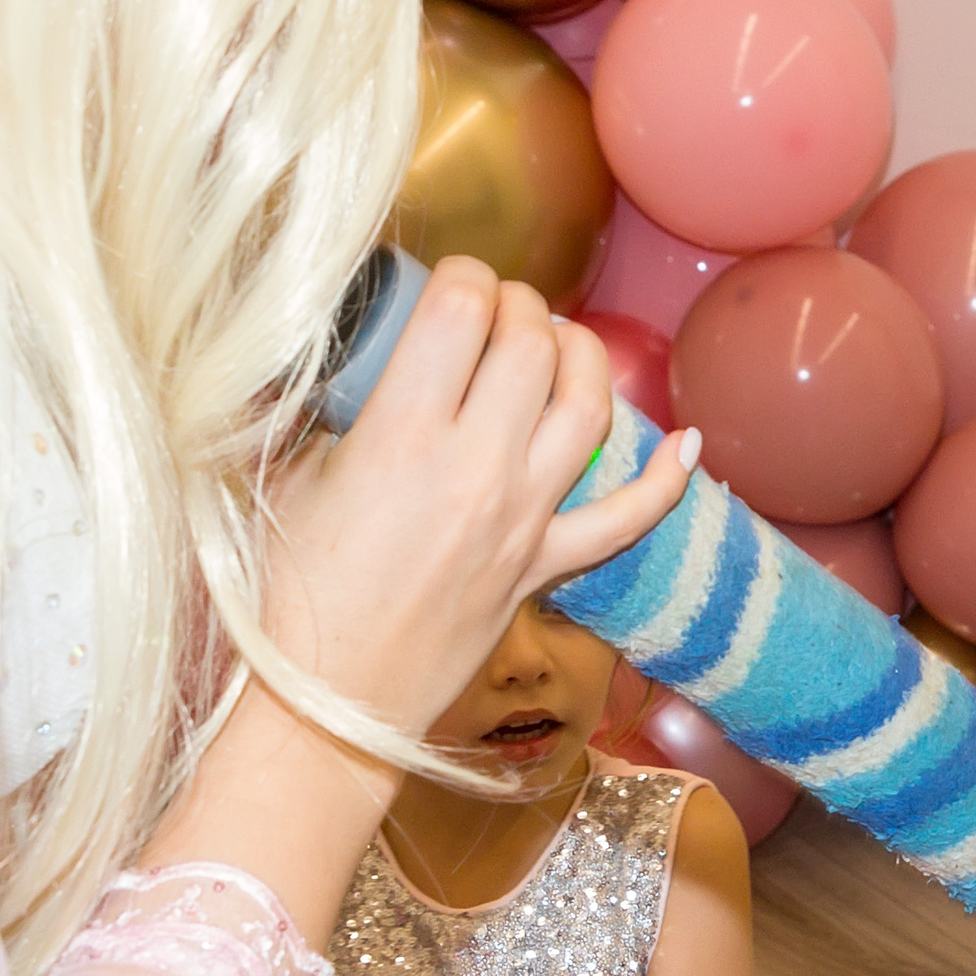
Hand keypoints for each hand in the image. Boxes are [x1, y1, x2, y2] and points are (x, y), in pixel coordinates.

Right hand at [261, 256, 694, 736]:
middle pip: (532, 347)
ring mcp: (521, 519)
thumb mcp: (285, 477)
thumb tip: (334, 357)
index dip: (463, 274)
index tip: (451, 277)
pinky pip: (626, 519)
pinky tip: (689, 444)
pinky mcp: (543, 566)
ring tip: (560, 339)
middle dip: (521, 304)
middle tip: (498, 305)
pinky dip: (666, 481)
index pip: (461, 312)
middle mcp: (477, 469)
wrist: (327, 700)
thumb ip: (319, 409)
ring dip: (584, 357)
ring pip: (589, 409)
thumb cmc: (289, 592)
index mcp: (401, 435)